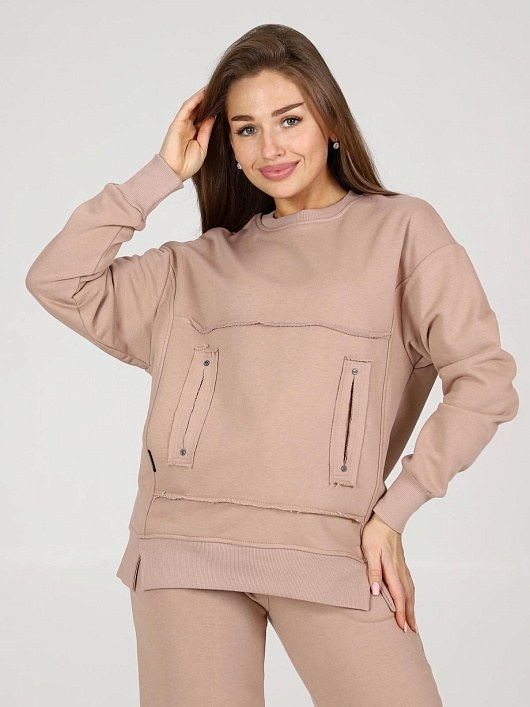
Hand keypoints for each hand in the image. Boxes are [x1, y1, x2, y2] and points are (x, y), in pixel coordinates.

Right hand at [158, 86, 215, 181]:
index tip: (222, 103)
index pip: (204, 118)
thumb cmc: (187, 164)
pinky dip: (194, 101)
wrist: (175, 171)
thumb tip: (213, 117)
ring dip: (201, 97)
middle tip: (218, 92)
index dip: (212, 110)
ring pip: (192, 107)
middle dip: (207, 101)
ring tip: (211, 89)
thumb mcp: (203, 146)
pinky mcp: (177, 123)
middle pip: (198, 110)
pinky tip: (202, 94)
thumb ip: (206, 131)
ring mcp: (182, 125)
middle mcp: (188, 127)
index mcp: (194, 134)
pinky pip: (186, 109)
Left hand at [361, 512, 417, 632]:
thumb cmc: (375, 533)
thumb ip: (373, 571)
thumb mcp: (369, 551)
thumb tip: (377, 592)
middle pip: (408, 597)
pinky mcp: (401, 563)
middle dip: (409, 615)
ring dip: (412, 607)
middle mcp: (400, 570)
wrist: (386, 518)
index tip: (402, 628)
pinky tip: (409, 599)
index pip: (398, 596)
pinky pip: (409, 583)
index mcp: (392, 569)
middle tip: (412, 632)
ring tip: (413, 621)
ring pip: (410, 591)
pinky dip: (411, 596)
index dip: (400, 613)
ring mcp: (402, 566)